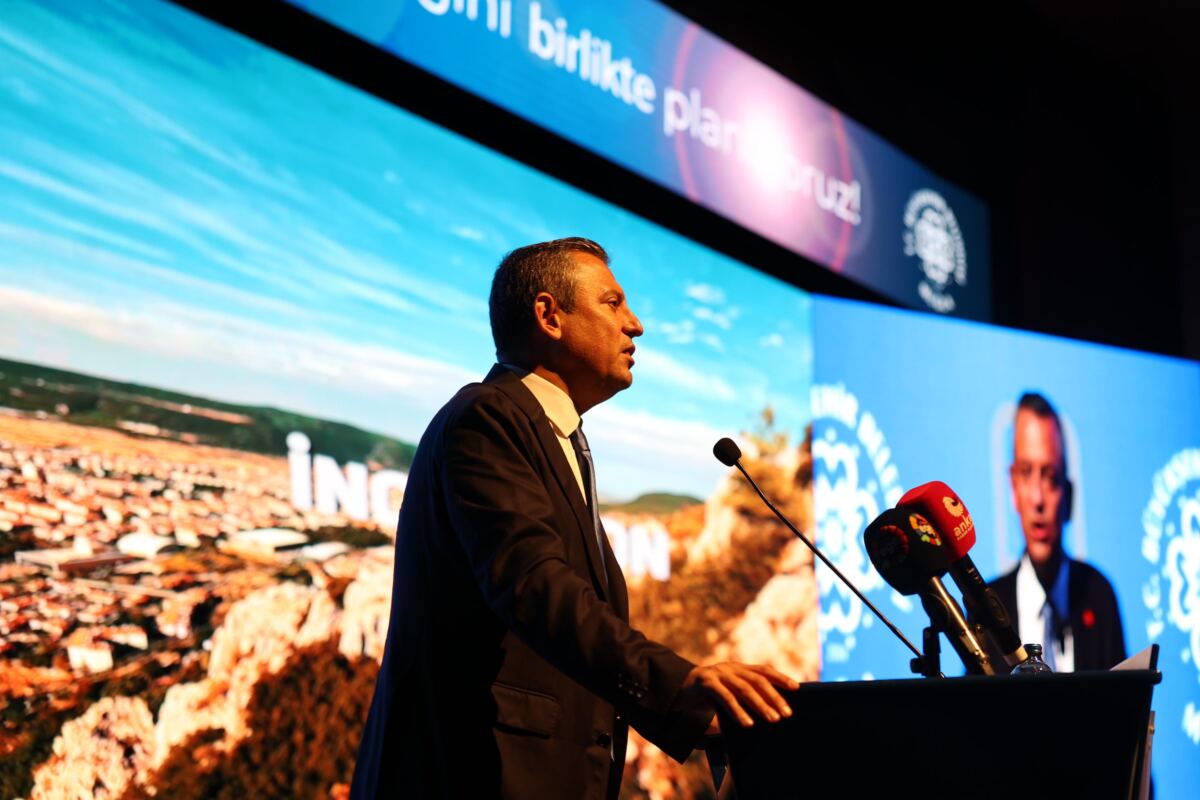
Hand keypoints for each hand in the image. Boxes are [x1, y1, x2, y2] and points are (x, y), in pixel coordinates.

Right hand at [680, 662, 798, 726]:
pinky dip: (737, 710)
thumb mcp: (727, 692)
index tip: (797, 688)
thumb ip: (743, 697)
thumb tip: (769, 712)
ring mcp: (717, 673)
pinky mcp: (705, 682)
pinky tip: (747, 723)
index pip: (763, 670)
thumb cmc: (706, 695)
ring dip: (760, 704)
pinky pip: (724, 697)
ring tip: (773, 720)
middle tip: (787, 713)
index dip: (780, 677)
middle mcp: (730, 668)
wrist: (675, 689)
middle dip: (774, 696)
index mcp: (738, 668)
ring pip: (743, 688)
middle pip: (757, 680)